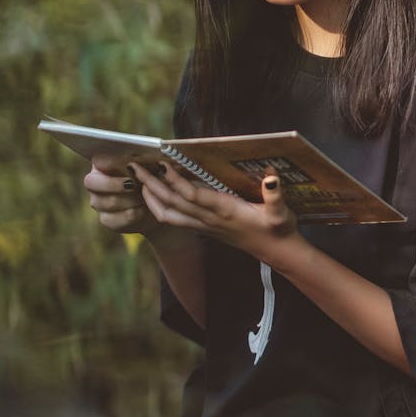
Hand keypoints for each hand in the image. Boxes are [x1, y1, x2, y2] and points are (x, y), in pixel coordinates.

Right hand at [84, 156, 196, 249]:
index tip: (123, 164)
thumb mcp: (153, 168)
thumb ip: (146, 162)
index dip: (106, 162)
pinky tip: (142, 210)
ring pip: (102, 202)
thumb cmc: (154, 179)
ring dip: (126, 200)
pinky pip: (112, 219)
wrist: (160, 206)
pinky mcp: (106, 219)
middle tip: (132, 184)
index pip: (96, 160)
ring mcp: (99, 202)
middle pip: (91, 182)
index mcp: (104, 162)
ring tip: (143, 198)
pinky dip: (130, 215)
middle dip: (112, 184)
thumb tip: (148, 160)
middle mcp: (96, 182)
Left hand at [131, 160, 300, 266]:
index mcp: (225, 211)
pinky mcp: (205, 228)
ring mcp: (205, 225)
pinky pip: (175, 219)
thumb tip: (272, 178)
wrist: (277, 252)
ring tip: (139, 181)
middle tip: (134, 167)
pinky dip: (160, 207)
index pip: (192, 195)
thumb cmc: (279, 229)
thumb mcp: (281, 212)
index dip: (175, 181)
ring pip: (169, 214)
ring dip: (150, 198)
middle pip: (172, 203)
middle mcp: (210, 219)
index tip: (161, 164)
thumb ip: (275, 196)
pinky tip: (154, 196)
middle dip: (151, 185)